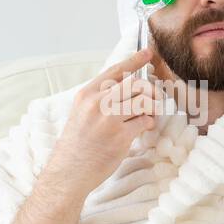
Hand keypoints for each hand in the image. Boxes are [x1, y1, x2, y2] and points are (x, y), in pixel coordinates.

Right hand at [44, 47, 158, 196]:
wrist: (69, 172)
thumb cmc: (77, 144)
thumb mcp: (82, 113)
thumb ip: (101, 98)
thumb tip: (130, 86)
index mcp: (86, 94)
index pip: (115, 70)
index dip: (135, 60)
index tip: (148, 52)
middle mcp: (97, 103)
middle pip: (136, 84)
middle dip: (151, 92)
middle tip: (154, 101)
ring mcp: (109, 119)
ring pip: (144, 102)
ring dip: (151, 109)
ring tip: (147, 117)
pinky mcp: (120, 136)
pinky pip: (145, 122)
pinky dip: (147, 125)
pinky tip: (140, 131)